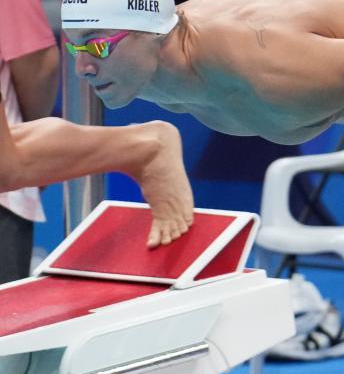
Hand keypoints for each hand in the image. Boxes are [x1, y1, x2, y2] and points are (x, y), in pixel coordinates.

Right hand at [133, 121, 193, 247]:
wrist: (153, 144)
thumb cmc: (152, 141)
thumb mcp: (153, 148)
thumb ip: (146, 142)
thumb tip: (131, 129)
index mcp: (179, 183)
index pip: (182, 204)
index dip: (179, 215)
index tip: (176, 224)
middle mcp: (179, 195)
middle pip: (179, 218)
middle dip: (174, 229)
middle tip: (168, 240)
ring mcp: (172, 201)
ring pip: (172, 224)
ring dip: (166, 235)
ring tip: (162, 243)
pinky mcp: (162, 205)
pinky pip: (160, 225)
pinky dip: (157, 236)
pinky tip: (153, 244)